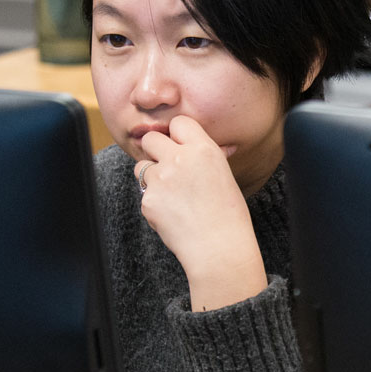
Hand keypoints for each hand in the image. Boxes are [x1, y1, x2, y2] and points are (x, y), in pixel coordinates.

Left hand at [135, 115, 268, 311]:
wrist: (219, 247)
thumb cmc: (229, 214)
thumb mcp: (225, 176)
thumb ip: (210, 157)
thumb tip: (214, 146)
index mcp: (203, 149)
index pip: (179, 123)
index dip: (177, 135)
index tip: (180, 146)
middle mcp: (179, 159)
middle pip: (151, 139)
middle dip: (155, 150)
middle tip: (168, 167)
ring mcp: (161, 179)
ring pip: (141, 166)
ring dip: (152, 177)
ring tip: (173, 196)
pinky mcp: (148, 200)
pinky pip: (145, 194)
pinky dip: (155, 203)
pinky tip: (173, 215)